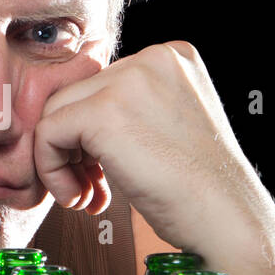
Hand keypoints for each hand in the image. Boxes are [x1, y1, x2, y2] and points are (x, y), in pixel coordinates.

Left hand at [33, 41, 266, 255]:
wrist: (226, 218)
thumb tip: (72, 120)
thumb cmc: (201, 189)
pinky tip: (79, 198)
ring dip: (62, 161)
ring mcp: (128, 80)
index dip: (95, 134)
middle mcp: (151, 56)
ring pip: (56, 112)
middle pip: (77, 96)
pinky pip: (47, 133)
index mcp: (172, 57)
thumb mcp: (169, 128)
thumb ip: (132, 110)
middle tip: (93, 188)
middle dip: (77, 148)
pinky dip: (52, 171)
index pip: (102, 85)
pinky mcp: (103, 112)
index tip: (106, 172)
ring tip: (87, 196)